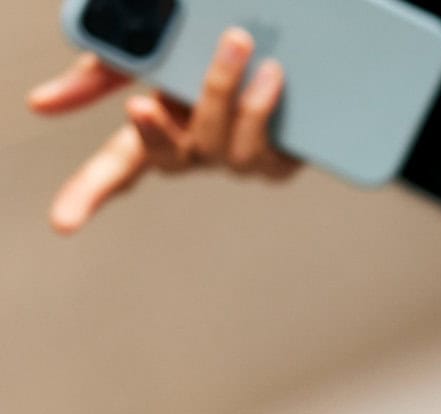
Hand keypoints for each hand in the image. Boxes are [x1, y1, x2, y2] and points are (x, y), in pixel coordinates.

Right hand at [26, 27, 299, 234]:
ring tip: (237, 43)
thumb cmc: (204, 55)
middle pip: (166, 160)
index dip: (88, 195)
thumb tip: (39, 106)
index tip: (62, 223)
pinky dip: (263, 108)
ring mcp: (234, 162)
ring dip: (222, 92)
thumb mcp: (145, 56)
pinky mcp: (277, 164)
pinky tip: (271, 75)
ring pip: (219, 150)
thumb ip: (98, 75)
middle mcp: (193, 152)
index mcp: (156, 130)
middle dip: (153, 133)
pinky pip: (263, 150)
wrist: (281, 50)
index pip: (114, 170)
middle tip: (140, 103)